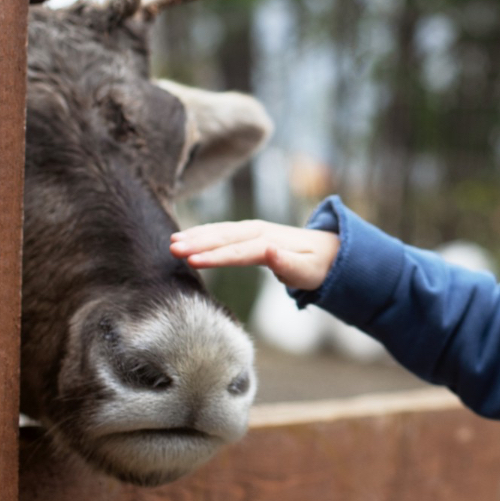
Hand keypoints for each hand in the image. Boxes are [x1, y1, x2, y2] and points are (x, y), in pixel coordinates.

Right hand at [170, 220, 340, 290]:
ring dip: (196, 235)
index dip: (216, 256)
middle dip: (198, 242)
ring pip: (220, 231)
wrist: (327, 251)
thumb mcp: (307, 270)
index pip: (239, 251)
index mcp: (270, 242)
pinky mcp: (247, 232)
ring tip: (172, 242)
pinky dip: (202, 232)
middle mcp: (258, 232)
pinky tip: (184, 236)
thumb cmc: (316, 266)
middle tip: (173, 249)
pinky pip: (221, 231)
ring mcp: (252, 230)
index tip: (193, 261)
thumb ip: (288, 263)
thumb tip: (269, 251)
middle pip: (224, 238)